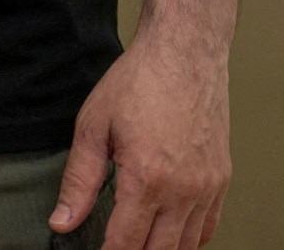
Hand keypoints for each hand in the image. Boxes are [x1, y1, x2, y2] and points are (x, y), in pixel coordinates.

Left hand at [56, 30, 230, 247]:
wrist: (185, 53)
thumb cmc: (138, 82)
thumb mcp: (93, 127)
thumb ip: (78, 181)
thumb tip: (61, 222)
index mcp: (147, 179)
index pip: (126, 243)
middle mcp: (183, 190)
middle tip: (115, 248)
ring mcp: (207, 186)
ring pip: (188, 246)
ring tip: (139, 245)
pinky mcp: (222, 178)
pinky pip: (209, 226)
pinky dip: (191, 240)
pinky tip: (170, 236)